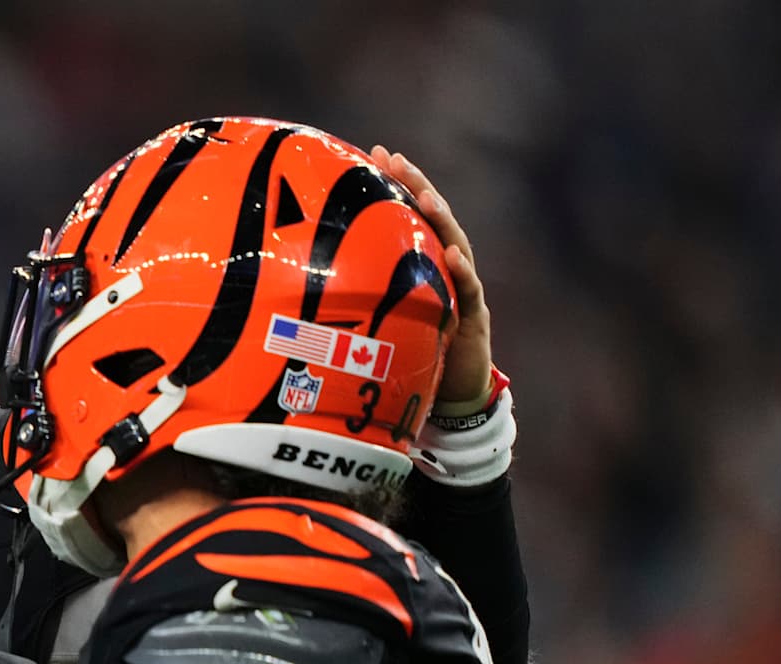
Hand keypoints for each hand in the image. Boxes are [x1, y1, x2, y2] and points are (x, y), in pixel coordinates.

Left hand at [370, 145, 492, 415]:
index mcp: (423, 265)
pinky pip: (468, 291)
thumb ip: (360, 293)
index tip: (376, 152)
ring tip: (424, 195)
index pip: (411, 215)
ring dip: (440, 219)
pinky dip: (460, 272)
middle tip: (395, 158)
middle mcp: (446, 270)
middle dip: (416, 185)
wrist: (451, 394)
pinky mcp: (473, 319)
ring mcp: (464, 291)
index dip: (398, 183)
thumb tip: (307, 276)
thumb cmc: (414, 350)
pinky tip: (449, 253)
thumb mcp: (382, 317)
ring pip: (455, 246)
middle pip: (434, 219)